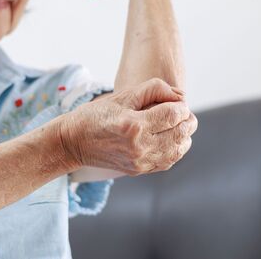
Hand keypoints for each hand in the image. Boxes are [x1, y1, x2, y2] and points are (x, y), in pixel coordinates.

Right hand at [59, 78, 197, 175]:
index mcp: (135, 125)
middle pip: (181, 133)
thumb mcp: (123, 96)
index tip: (176, 101)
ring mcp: (141, 162)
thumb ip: (153, 89)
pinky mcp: (140, 170)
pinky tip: (169, 137)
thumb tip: (179, 96)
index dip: (181, 105)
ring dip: (184, 135)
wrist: (74, 143)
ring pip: (179, 149)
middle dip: (187, 119)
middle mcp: (140, 146)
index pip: (174, 114)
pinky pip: (169, 160)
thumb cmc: (96, 115)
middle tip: (180, 111)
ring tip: (177, 123)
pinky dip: (176, 148)